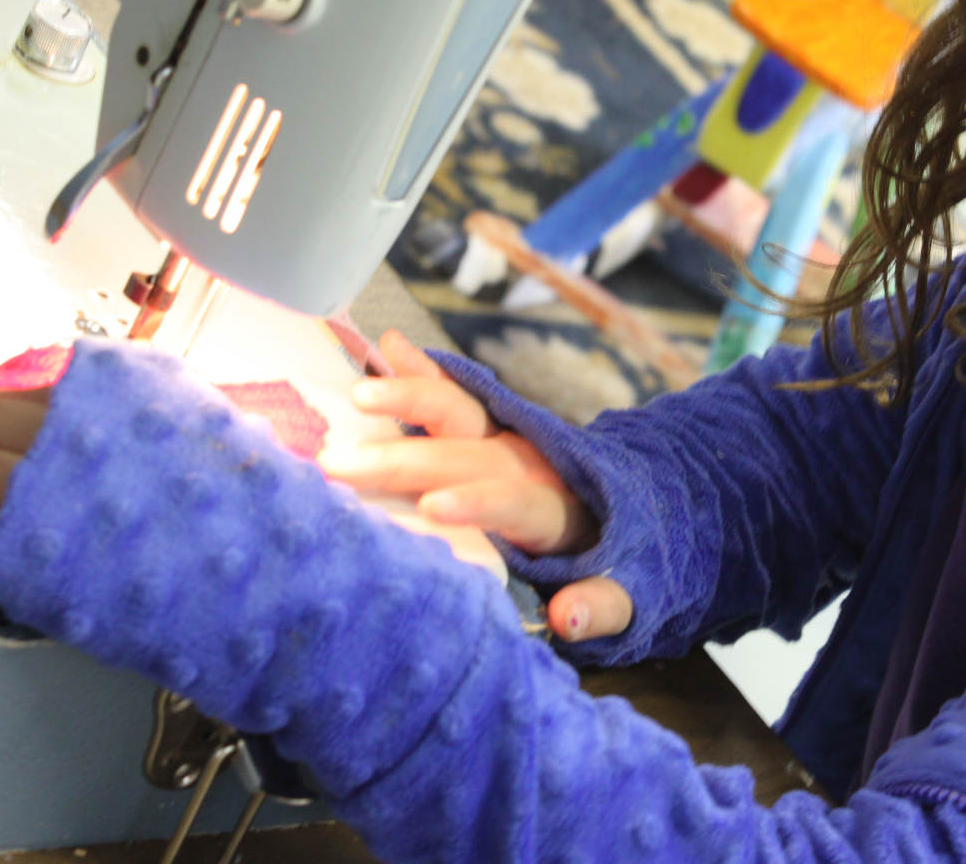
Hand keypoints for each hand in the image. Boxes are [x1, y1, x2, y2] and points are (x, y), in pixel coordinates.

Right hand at [321, 330, 632, 642]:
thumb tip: (567, 617)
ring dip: (408, 398)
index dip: (476, 502)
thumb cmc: (611, 561)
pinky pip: (451, 395)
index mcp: (553, 510)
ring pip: (456, 412)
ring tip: (358, 393)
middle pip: (462, 456)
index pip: (512, 501)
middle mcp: (525, 465)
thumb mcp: (622, 592)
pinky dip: (421, 371)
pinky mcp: (486, 431)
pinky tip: (384, 346)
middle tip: (339, 463)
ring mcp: (503, 441)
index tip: (434, 506)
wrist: (626, 508)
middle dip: (402, 459)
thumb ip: (600, 604)